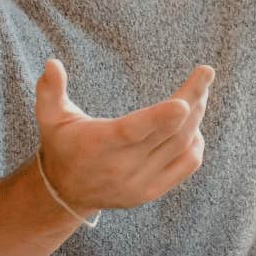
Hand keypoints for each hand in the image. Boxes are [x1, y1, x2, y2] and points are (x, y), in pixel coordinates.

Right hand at [33, 60, 213, 215]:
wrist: (65, 192)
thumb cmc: (62, 144)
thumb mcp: (50, 117)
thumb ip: (50, 89)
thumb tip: (52, 62)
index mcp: (99, 145)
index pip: (134, 131)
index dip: (160, 117)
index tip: (184, 102)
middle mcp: (122, 167)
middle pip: (169, 132)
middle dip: (193, 100)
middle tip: (206, 74)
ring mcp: (140, 183)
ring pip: (182, 146)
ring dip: (197, 117)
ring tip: (201, 91)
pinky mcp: (152, 191)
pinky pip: (187, 164)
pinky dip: (196, 142)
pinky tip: (193, 123)